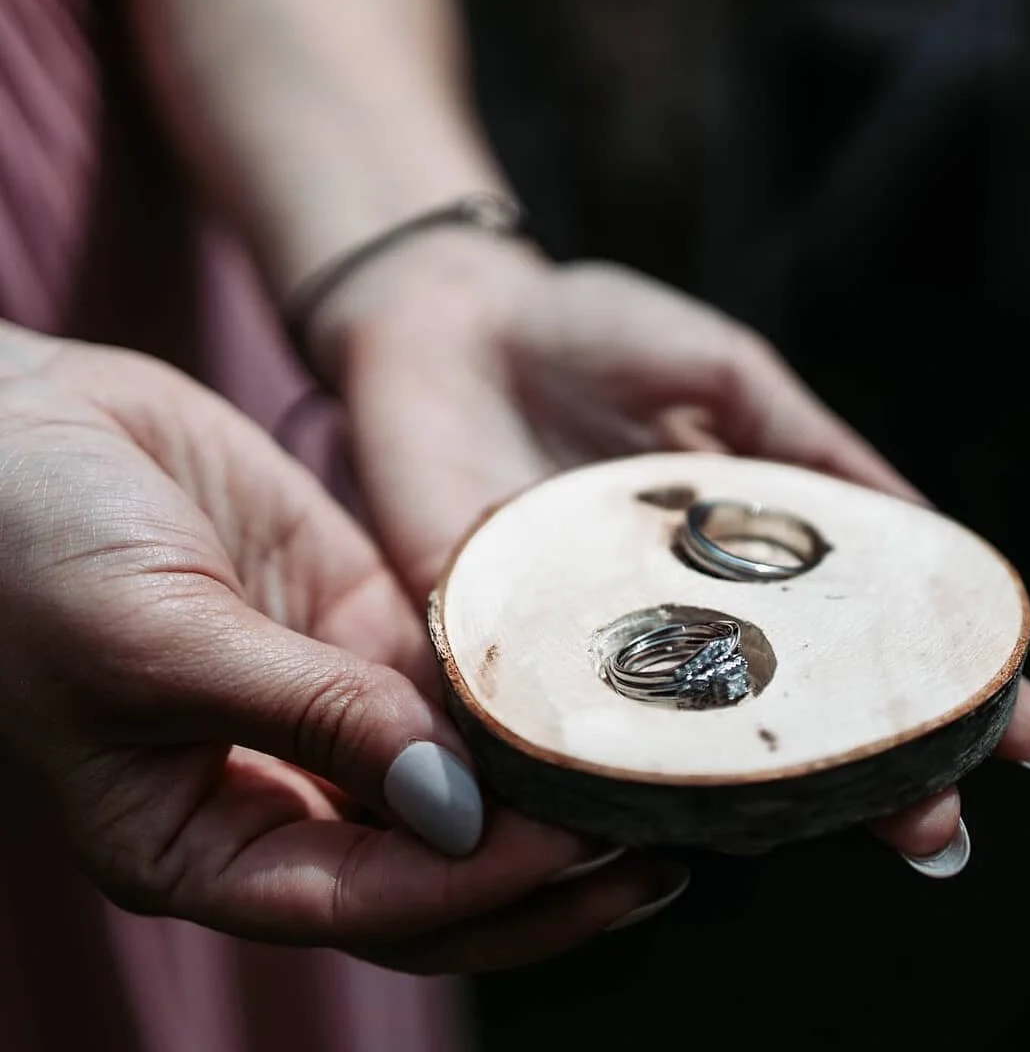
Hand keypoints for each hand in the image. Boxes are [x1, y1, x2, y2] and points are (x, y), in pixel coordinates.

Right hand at [0, 323, 684, 969]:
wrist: (12, 426)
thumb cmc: (26, 548)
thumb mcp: (157, 645)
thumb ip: (310, 720)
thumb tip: (452, 809)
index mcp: (202, 843)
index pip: (367, 907)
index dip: (475, 889)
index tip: (574, 846)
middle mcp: (278, 793)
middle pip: (437, 874)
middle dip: (547, 878)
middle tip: (661, 851)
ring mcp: (328, 709)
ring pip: (466, 782)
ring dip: (555, 790)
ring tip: (659, 779)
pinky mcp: (359, 624)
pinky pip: (461, 674)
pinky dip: (525, 690)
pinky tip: (600, 684)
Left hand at [316, 235, 1029, 872]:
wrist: (447, 316)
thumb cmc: (596, 336)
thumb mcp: (732, 379)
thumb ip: (817, 457)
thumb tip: (935, 535)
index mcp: (745, 564)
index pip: (860, 649)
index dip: (946, 697)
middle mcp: (681, 629)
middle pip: (790, 729)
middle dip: (878, 781)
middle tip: (943, 827)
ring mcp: (595, 656)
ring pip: (694, 762)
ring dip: (780, 807)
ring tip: (868, 830)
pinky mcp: (498, 659)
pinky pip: (564, 743)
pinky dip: (625, 790)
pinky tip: (704, 828)